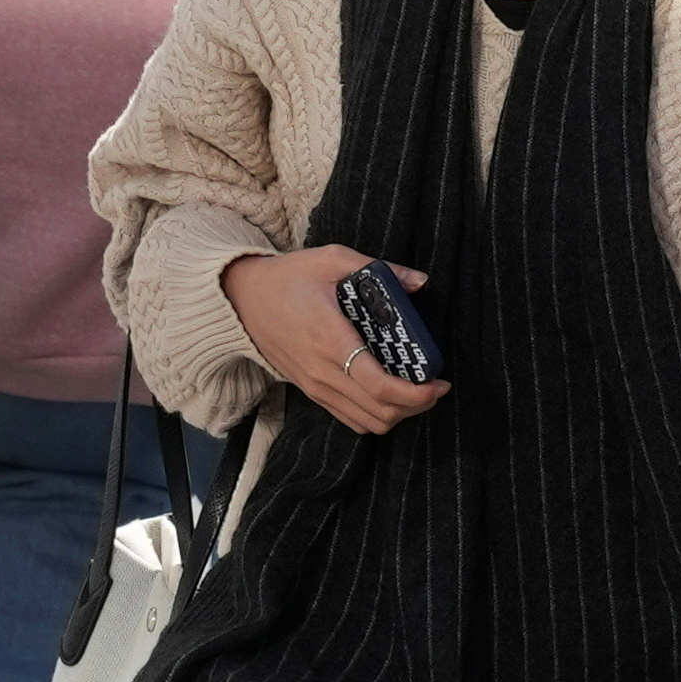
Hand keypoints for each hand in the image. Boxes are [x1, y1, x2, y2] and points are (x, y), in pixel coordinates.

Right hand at [223, 245, 448, 437]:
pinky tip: (390, 396)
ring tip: (417, 392)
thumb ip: (379, 268)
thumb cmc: (288, 277)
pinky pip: (351, 419)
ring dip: (399, 414)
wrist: (241, 300)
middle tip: (435, 386)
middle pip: (380, 411)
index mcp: (331, 340)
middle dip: (417, 405)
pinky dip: (377, 416)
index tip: (439, 382)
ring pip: (368, 422)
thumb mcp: (331, 259)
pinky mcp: (312, 392)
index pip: (379, 385)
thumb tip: (420, 282)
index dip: (416, 393)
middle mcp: (323, 372)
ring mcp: (316, 387)